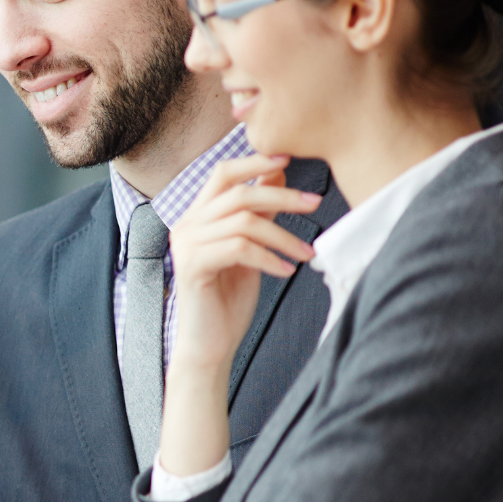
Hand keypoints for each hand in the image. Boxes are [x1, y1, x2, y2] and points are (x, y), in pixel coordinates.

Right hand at [162, 154, 319, 475]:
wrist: (209, 344)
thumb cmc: (228, 298)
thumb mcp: (250, 247)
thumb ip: (259, 213)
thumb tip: (279, 173)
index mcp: (198, 215)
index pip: (223, 172)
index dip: (255, 160)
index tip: (289, 157)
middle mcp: (187, 224)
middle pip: (237, 192)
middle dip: (281, 194)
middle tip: (315, 203)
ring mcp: (187, 245)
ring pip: (242, 221)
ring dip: (283, 234)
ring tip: (308, 252)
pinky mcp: (193, 267)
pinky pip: (238, 249)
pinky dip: (269, 258)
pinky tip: (286, 271)